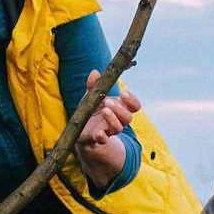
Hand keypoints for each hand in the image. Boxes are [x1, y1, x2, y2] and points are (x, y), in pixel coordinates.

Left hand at [76, 70, 140, 187]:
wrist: (79, 129)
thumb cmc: (89, 110)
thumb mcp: (90, 96)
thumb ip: (93, 85)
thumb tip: (95, 73)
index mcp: (119, 108)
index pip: (135, 106)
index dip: (132, 101)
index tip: (124, 93)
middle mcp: (117, 120)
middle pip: (128, 118)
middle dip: (120, 109)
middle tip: (109, 102)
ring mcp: (108, 130)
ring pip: (118, 128)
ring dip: (113, 119)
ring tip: (104, 110)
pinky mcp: (97, 138)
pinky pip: (104, 140)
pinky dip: (102, 137)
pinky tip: (99, 133)